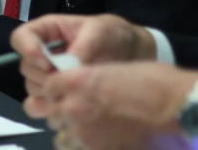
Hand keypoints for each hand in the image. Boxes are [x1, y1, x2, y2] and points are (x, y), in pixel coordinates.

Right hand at [10, 14, 155, 107]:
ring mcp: (49, 76)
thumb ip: (85, 44)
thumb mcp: (102, 31)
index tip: (47, 62)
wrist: (133, 56)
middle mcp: (42, 54)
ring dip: (50, 93)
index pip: (20, 37)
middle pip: (26, 67)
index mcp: (47, 32)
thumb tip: (70, 64)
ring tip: (76, 93)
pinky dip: (52, 108)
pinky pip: (41, 105)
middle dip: (44, 76)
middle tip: (69, 81)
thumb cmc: (114, 36)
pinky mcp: (57, 95)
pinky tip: (71, 106)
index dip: (27, 49)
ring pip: (33, 88)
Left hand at [34, 62, 195, 149]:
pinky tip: (86, 137)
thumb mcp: (110, 69)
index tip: (60, 87)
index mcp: (74, 79)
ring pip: (53, 128)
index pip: (46, 84)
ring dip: (62, 124)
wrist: (171, 106)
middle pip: (40, 106)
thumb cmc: (147, 80)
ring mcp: (80, 129)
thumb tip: (76, 83)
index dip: (53, 86)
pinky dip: (74, 142)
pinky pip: (69, 146)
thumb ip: (87, 77)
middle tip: (66, 104)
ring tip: (77, 122)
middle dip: (51, 104)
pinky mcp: (93, 147)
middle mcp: (71, 104)